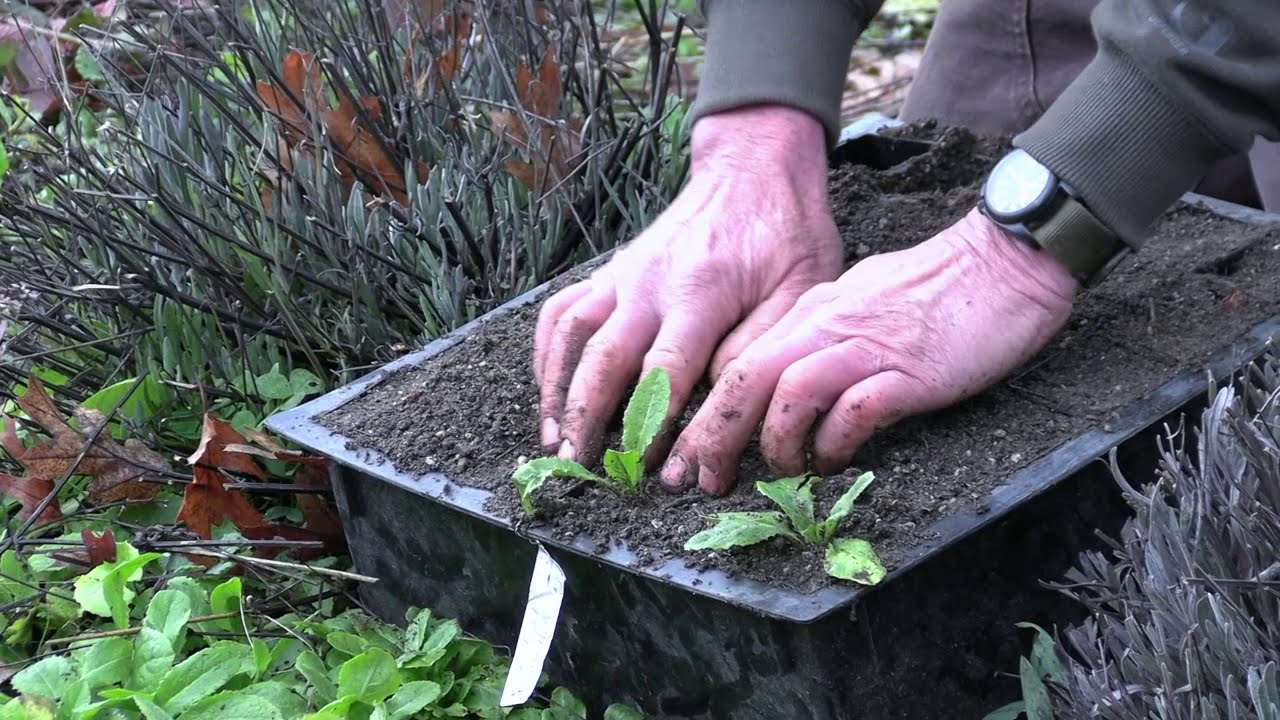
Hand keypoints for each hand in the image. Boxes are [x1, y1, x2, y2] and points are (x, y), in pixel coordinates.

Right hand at [534, 104, 842, 466]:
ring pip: (571, 336)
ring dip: (556, 389)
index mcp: (700, 293)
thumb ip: (758, 345)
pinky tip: (547, 386)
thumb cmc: (785, 233)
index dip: (652, 426)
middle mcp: (649, 283)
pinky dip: (546, 351)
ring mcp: (623, 275)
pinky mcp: (611, 271)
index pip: (665, 373)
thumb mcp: (800, 289)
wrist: (753, 169)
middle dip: (586, 418)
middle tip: (579, 465)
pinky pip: (562, 310)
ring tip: (553, 437)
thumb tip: (720, 402)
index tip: (648, 470)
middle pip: (603, 359)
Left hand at [658, 208, 1079, 494]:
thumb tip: (794, 384)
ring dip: (775, 443)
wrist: (1004, 262)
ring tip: (783, 472)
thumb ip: (823, 336)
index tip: (690, 453)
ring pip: (787, 394)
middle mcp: (825, 326)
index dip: (705, 411)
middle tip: (702, 480)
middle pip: (744, 379)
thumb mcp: (860, 303)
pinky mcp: (906, 372)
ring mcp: (865, 347)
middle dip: (713, 435)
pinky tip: (835, 462)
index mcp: (811, 311)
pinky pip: (851, 411)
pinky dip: (834, 443)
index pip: (738, 361)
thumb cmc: (939, 289)